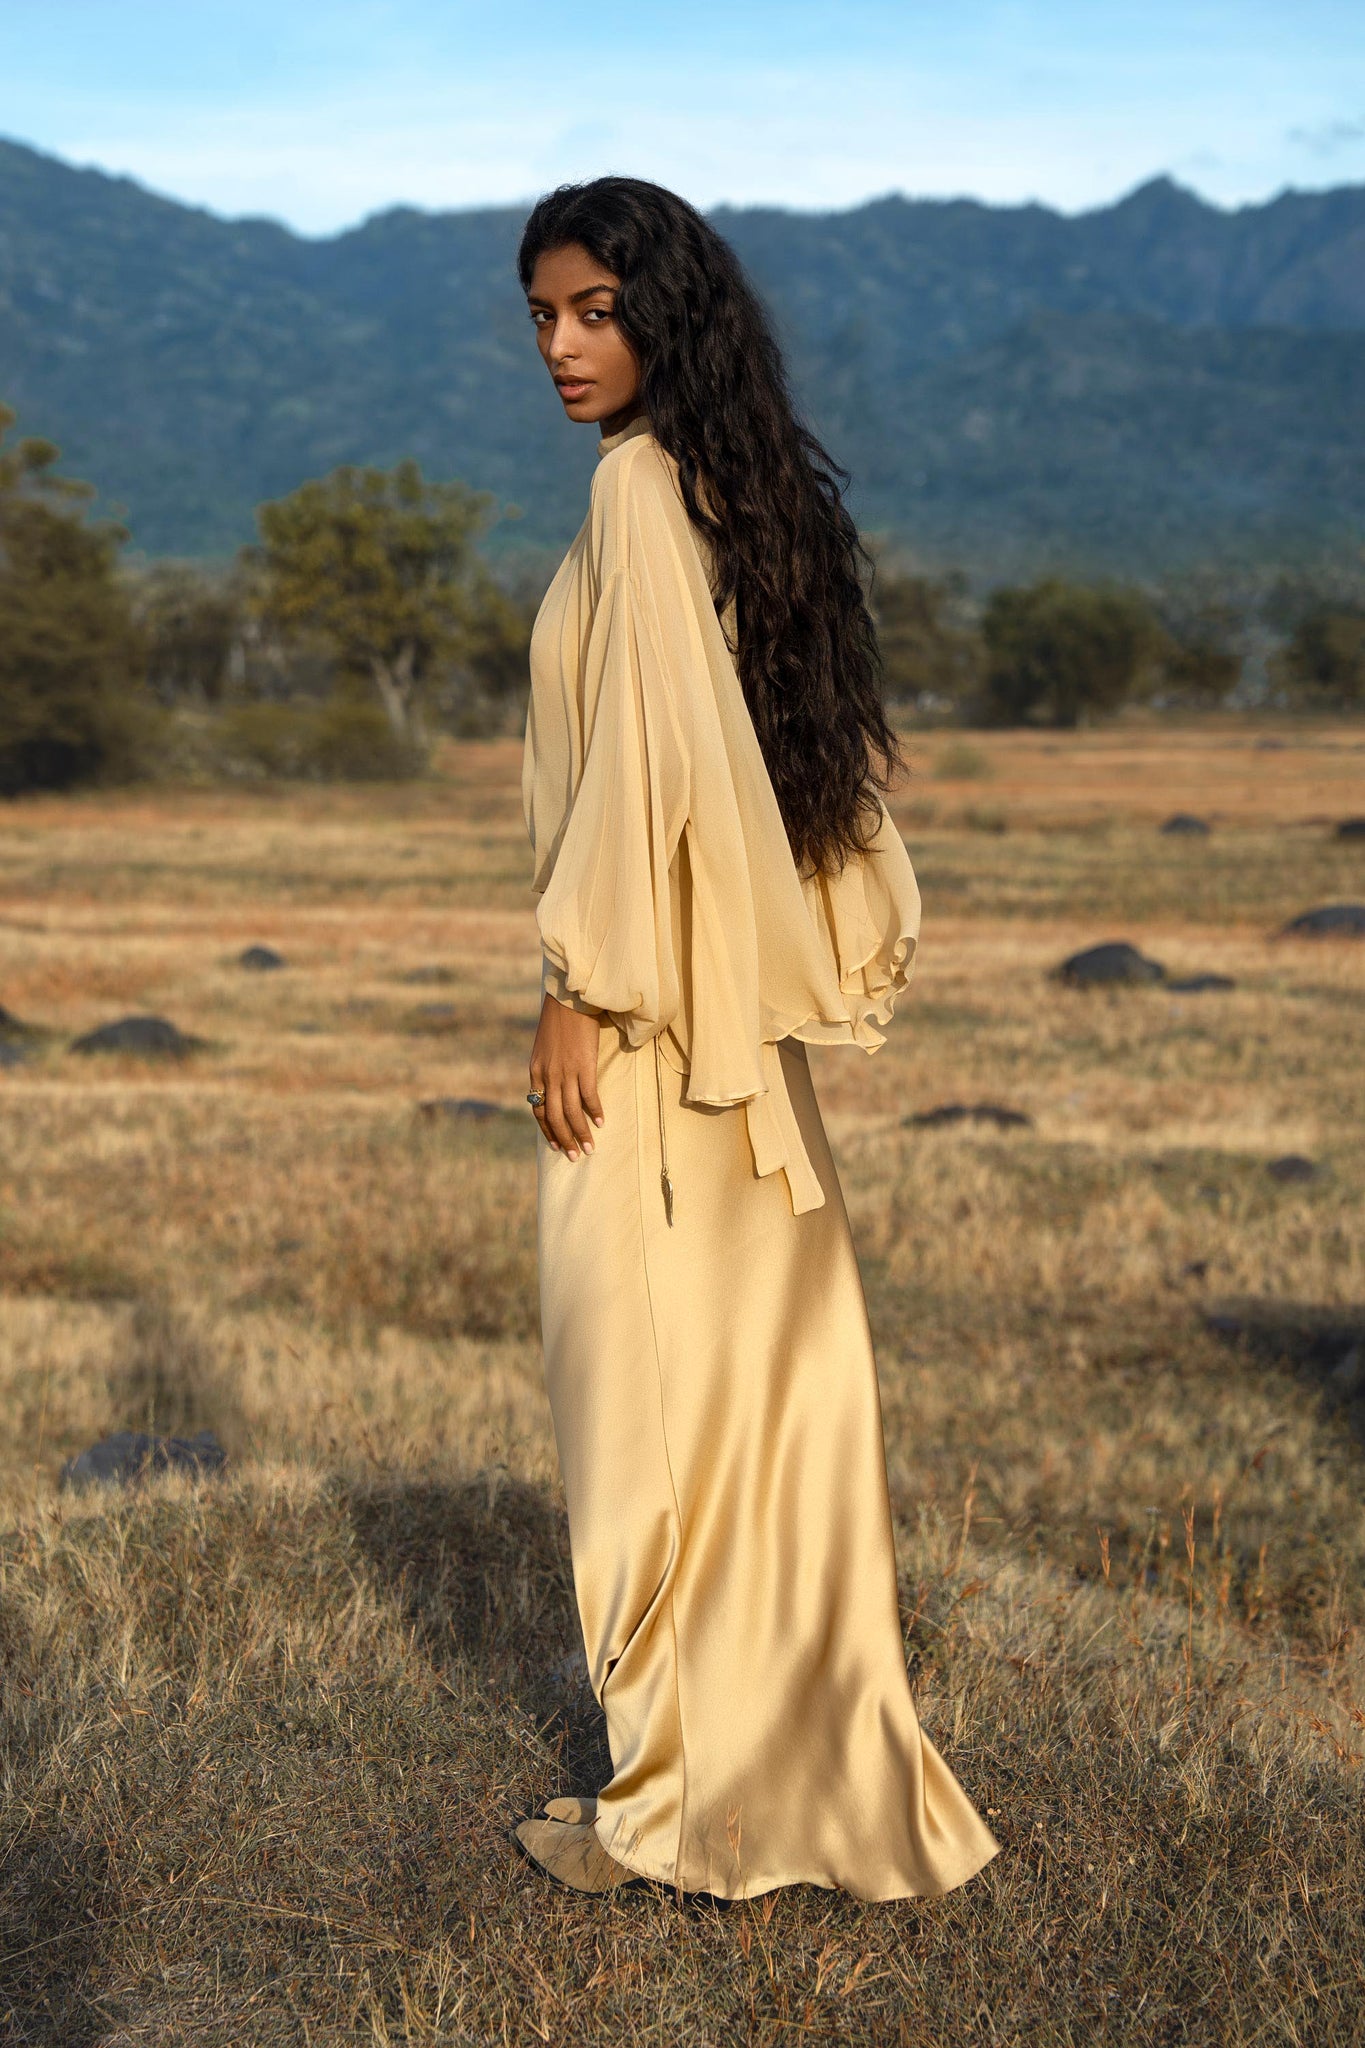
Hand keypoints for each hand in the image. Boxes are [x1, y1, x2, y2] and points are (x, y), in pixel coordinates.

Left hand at [529, 993, 604, 1159]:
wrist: (569, 999)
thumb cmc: (559, 1021)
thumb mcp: (544, 1048)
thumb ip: (547, 1068)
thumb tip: (556, 1086)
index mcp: (535, 1072)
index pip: (538, 1110)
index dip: (547, 1130)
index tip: (556, 1145)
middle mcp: (547, 1076)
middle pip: (555, 1116)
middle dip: (565, 1139)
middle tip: (576, 1156)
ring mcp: (565, 1072)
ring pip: (571, 1111)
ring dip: (581, 1132)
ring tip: (590, 1147)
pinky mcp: (583, 1065)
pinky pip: (588, 1096)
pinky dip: (594, 1111)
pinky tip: (601, 1122)